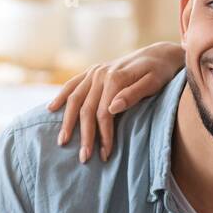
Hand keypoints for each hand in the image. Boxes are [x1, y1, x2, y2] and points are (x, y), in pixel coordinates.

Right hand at [47, 41, 184, 162]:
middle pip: (86, 109)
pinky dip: (61, 96)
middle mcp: (101, 74)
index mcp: (115, 78)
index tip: (105, 155)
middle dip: (85, 135)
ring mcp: (95, 72)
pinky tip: (51, 109)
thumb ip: (133, 95)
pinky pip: (72, 84)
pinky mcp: (92, 71)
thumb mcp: (154, 83)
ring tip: (63, 142)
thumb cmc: (160, 72)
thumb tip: (112, 109)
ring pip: (74, 99)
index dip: (103, 135)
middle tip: (84, 158)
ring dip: (67, 122)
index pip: (104, 114)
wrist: (159, 54)